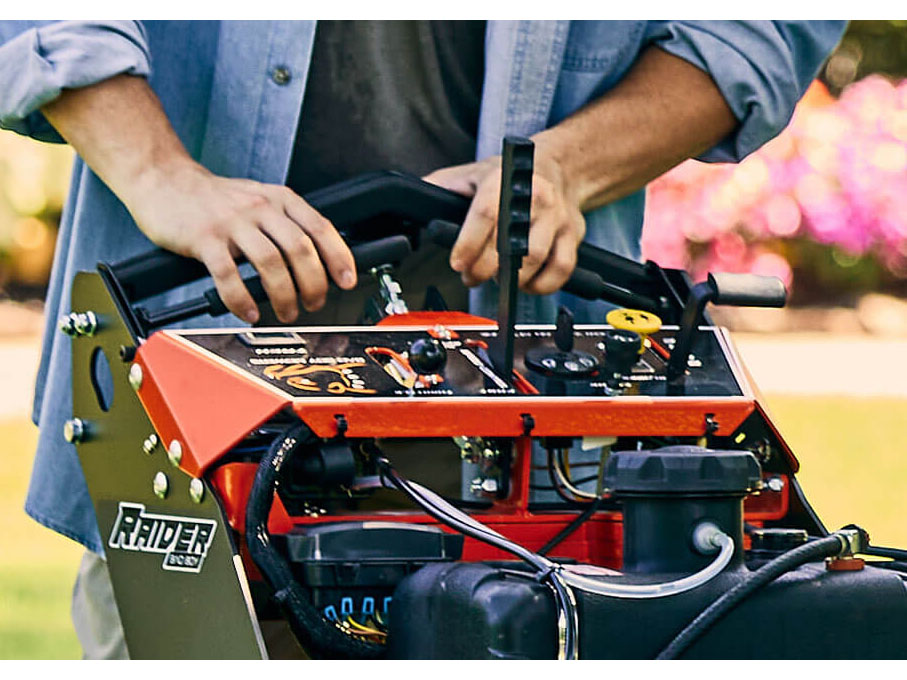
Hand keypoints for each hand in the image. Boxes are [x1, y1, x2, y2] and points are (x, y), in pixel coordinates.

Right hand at [124, 160, 356, 323]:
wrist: (165, 181)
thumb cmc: (215, 199)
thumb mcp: (261, 200)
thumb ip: (287, 225)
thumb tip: (318, 263)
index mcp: (279, 199)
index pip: (320, 228)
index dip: (339, 257)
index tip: (347, 282)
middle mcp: (260, 208)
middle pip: (300, 249)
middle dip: (314, 284)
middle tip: (314, 303)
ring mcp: (231, 222)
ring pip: (270, 262)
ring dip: (283, 295)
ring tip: (286, 312)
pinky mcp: (204, 238)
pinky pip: (228, 274)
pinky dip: (241, 298)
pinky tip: (248, 311)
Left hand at [423, 144, 585, 294]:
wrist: (560, 167)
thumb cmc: (510, 175)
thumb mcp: (472, 173)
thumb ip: (441, 187)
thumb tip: (410, 198)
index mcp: (505, 180)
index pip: (485, 214)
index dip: (469, 244)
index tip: (457, 263)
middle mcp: (535, 197)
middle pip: (510, 245)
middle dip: (484, 270)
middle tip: (471, 276)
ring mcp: (557, 217)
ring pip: (535, 261)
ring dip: (512, 279)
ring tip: (499, 278)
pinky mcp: (573, 235)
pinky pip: (561, 271)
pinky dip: (542, 285)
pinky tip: (526, 282)